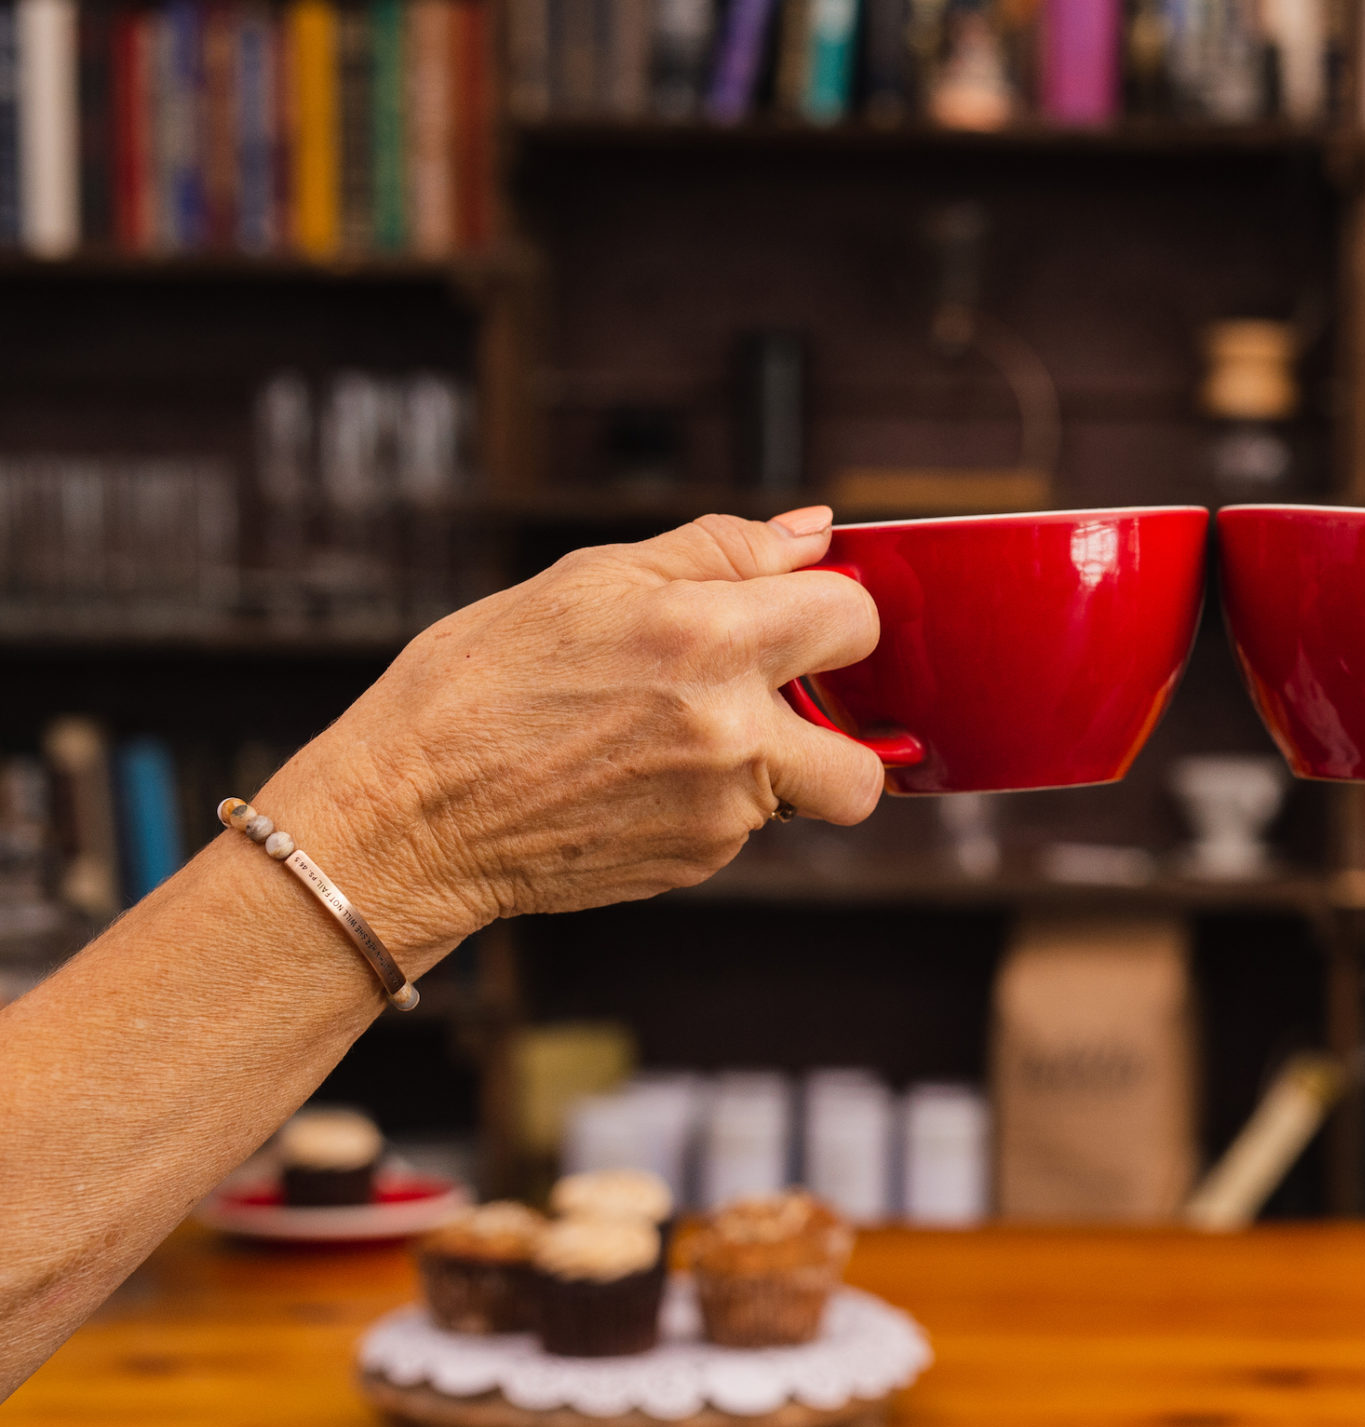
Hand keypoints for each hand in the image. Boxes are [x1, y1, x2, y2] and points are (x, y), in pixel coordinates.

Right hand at [257, 507, 882, 964]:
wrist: (406, 816)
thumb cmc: (481, 683)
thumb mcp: (589, 579)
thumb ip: (721, 552)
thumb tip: (814, 532)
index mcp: (708, 642)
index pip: (853, 622)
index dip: (835, 612)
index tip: (805, 616)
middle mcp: (732, 736)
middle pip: (865, 757)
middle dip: (839, 729)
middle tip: (780, 698)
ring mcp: (720, 814)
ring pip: (801, 794)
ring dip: (767, 763)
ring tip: (670, 733)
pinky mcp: (696, 863)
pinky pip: (742, 826)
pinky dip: (709, 798)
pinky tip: (631, 774)